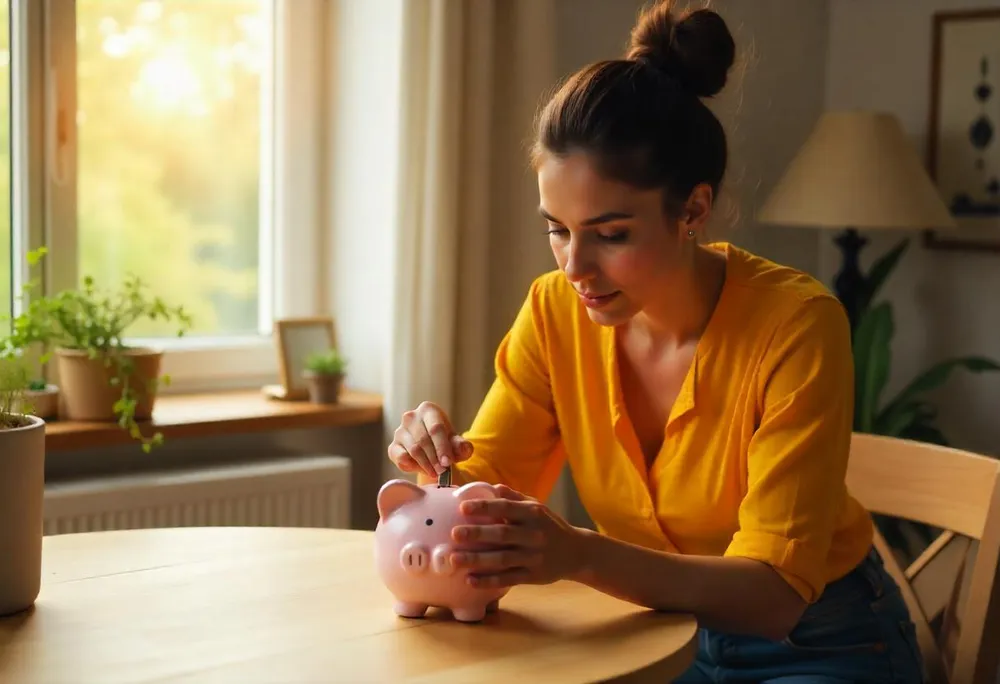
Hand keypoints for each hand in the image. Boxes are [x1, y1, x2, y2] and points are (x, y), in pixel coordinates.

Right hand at [387, 401, 473, 477]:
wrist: (432, 450)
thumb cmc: (445, 443)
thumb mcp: (457, 444)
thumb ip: (462, 446)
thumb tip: (463, 448)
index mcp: (428, 410)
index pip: (435, 428)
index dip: (442, 447)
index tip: (447, 462)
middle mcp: (411, 417)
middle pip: (424, 439)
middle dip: (434, 458)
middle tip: (443, 471)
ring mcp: (400, 431)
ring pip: (413, 450)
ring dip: (426, 464)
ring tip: (436, 473)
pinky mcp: (393, 446)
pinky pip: (401, 458)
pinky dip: (412, 466)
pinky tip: (422, 470)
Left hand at [450, 485, 585, 588]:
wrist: (577, 552)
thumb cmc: (550, 526)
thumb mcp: (537, 507)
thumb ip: (514, 498)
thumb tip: (491, 487)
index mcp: (533, 514)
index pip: (507, 508)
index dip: (485, 507)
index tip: (463, 507)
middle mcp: (534, 535)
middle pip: (502, 534)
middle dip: (477, 534)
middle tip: (454, 534)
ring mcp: (534, 557)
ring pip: (502, 559)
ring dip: (477, 560)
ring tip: (455, 559)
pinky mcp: (533, 576)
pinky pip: (508, 579)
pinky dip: (489, 581)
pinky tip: (470, 580)